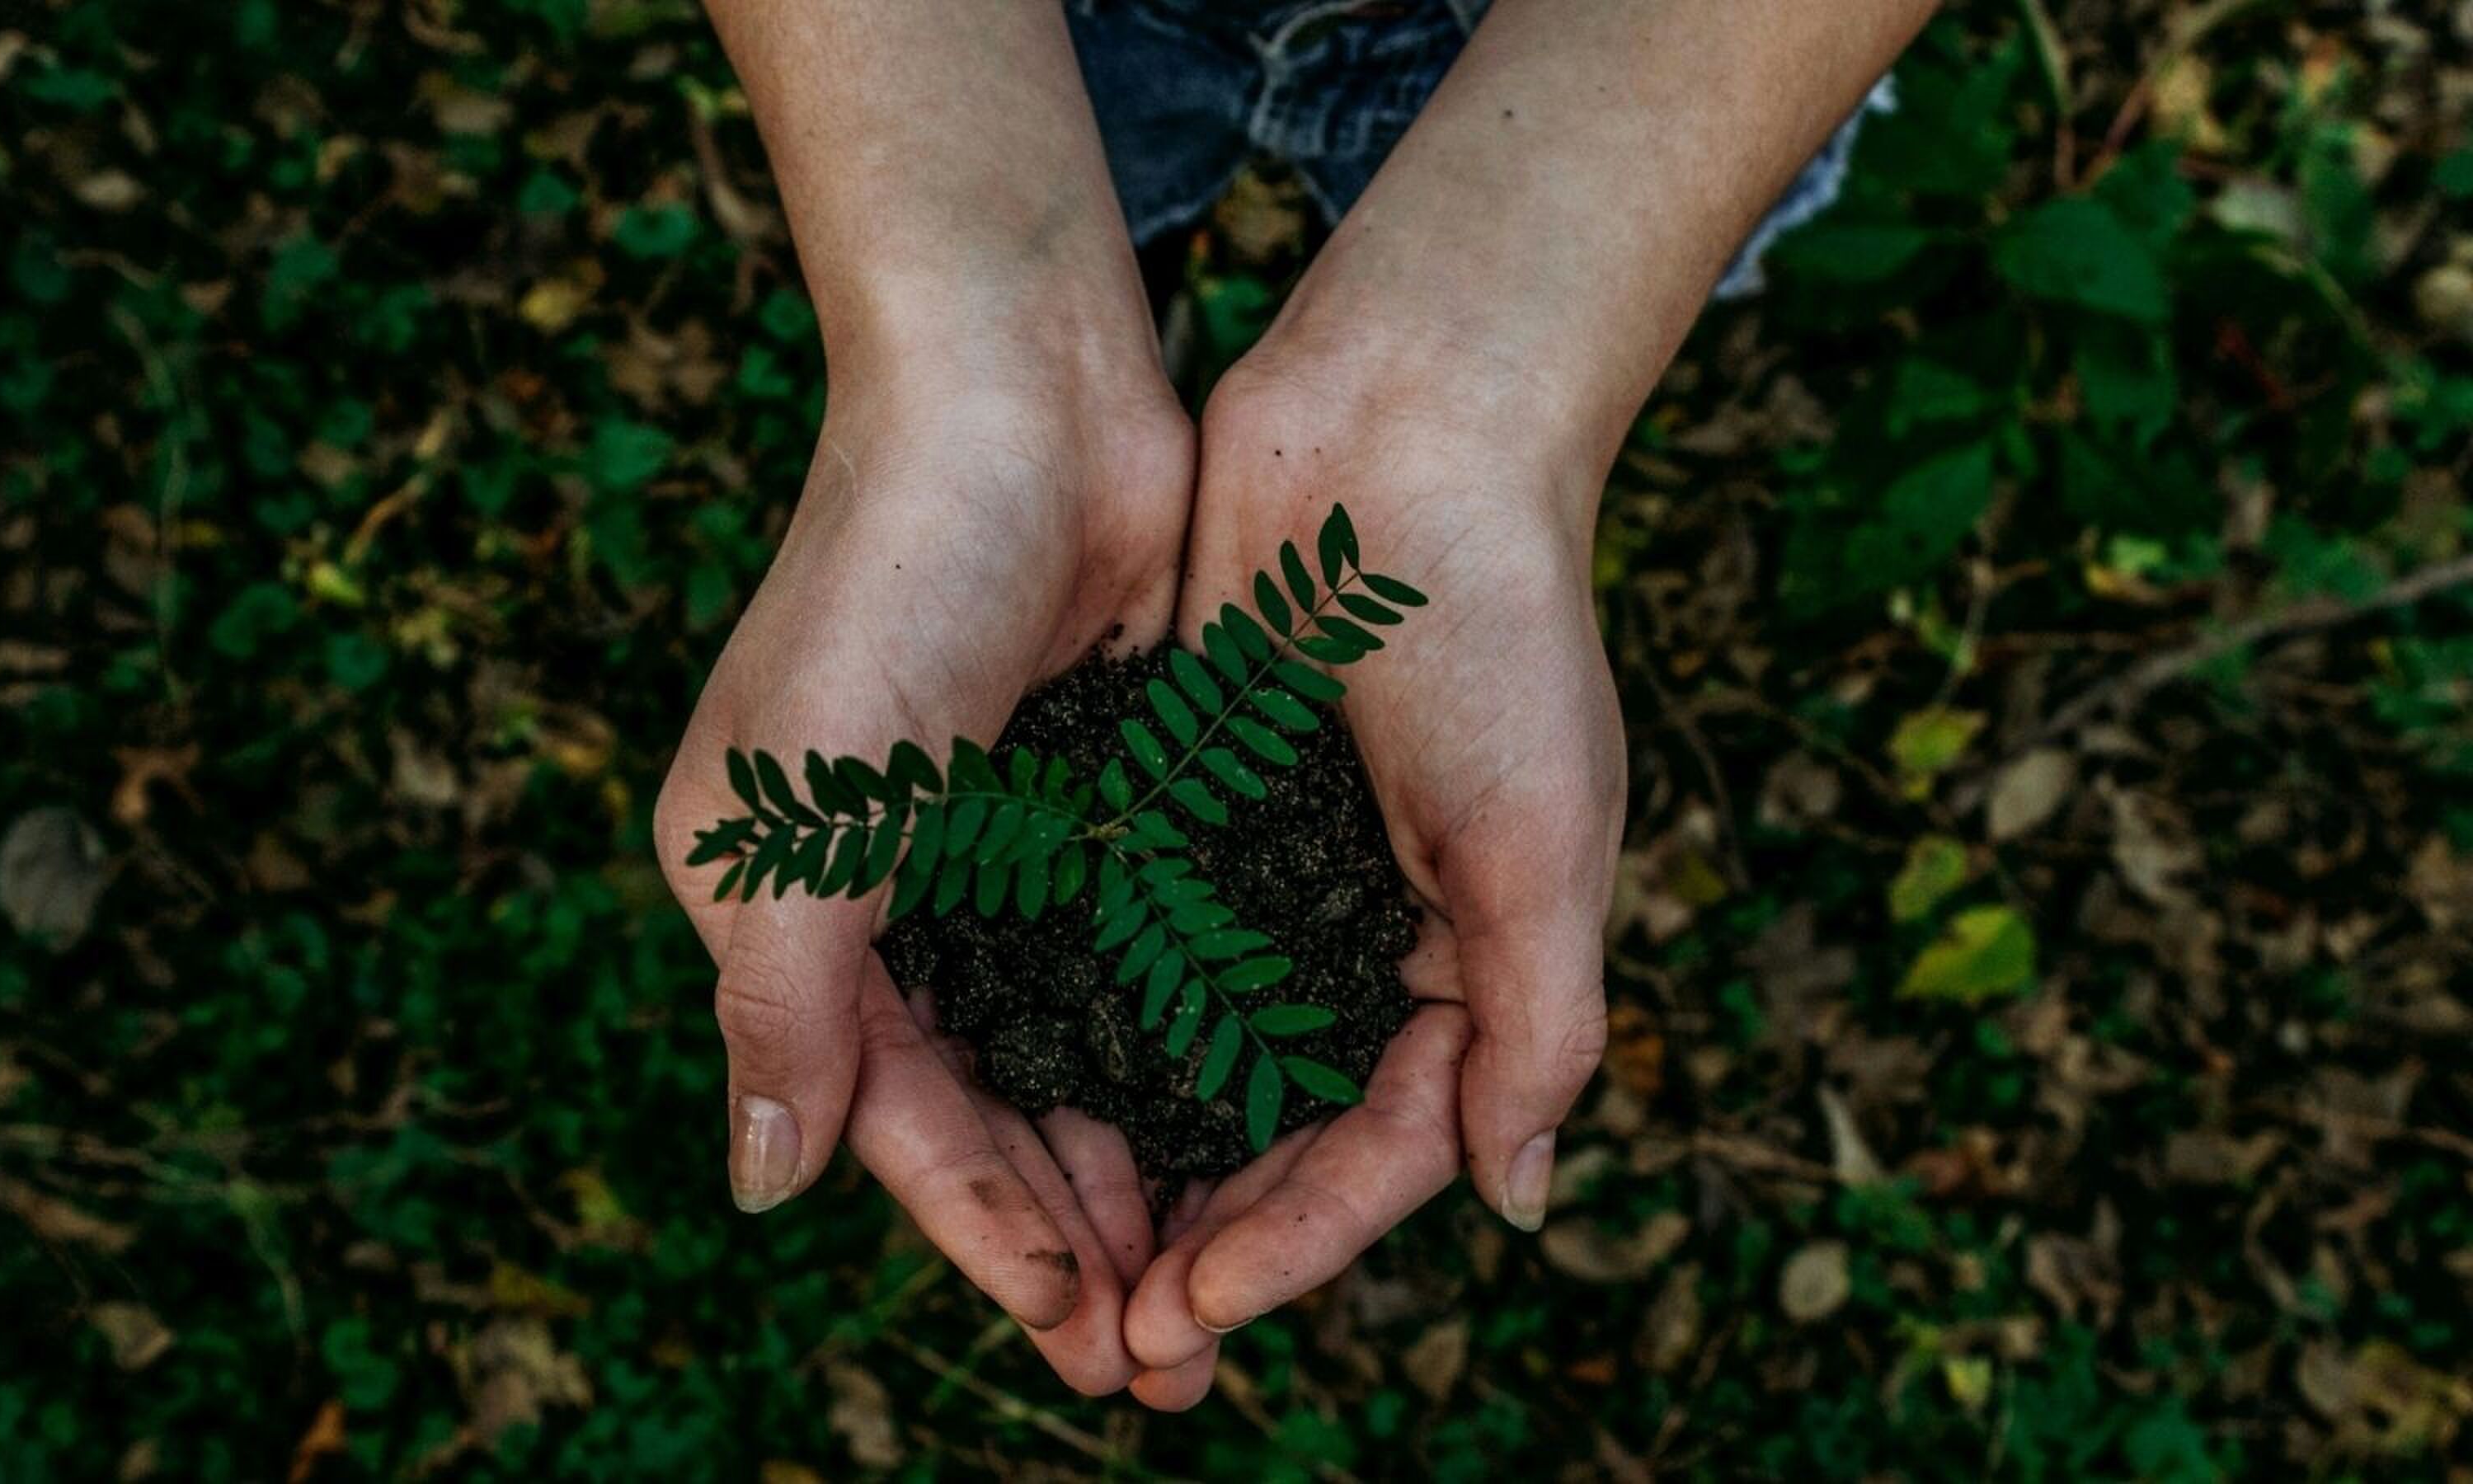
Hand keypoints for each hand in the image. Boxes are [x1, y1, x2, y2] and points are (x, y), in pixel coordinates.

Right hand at [652, 328, 1190, 1394]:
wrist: (1019, 388)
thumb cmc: (888, 581)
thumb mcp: (802, 806)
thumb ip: (781, 1002)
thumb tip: (761, 1188)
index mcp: (789, 906)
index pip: (890, 1112)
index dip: (980, 1228)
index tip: (1079, 1326)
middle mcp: (890, 896)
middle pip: (988, 1106)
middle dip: (1071, 1233)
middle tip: (1166, 1358)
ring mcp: (1002, 852)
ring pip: (1074, 1053)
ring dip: (1136, 1165)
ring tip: (1216, 1279)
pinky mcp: (1100, 803)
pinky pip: (1143, 962)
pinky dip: (1183, 1048)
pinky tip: (1249, 1126)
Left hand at [1120, 342, 1627, 1407]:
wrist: (1402, 425)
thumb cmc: (1497, 625)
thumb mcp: (1542, 838)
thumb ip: (1538, 1024)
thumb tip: (1516, 1202)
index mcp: (1465, 960)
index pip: (1381, 1147)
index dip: (1298, 1241)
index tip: (1198, 1309)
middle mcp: (1359, 936)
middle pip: (1275, 1132)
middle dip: (1205, 1240)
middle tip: (1115, 1345)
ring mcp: (1262, 875)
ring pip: (1187, 1061)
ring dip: (1131, 1165)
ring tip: (1056, 1264)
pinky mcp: (1178, 807)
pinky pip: (1125, 947)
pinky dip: (1082, 1028)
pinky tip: (1013, 1099)